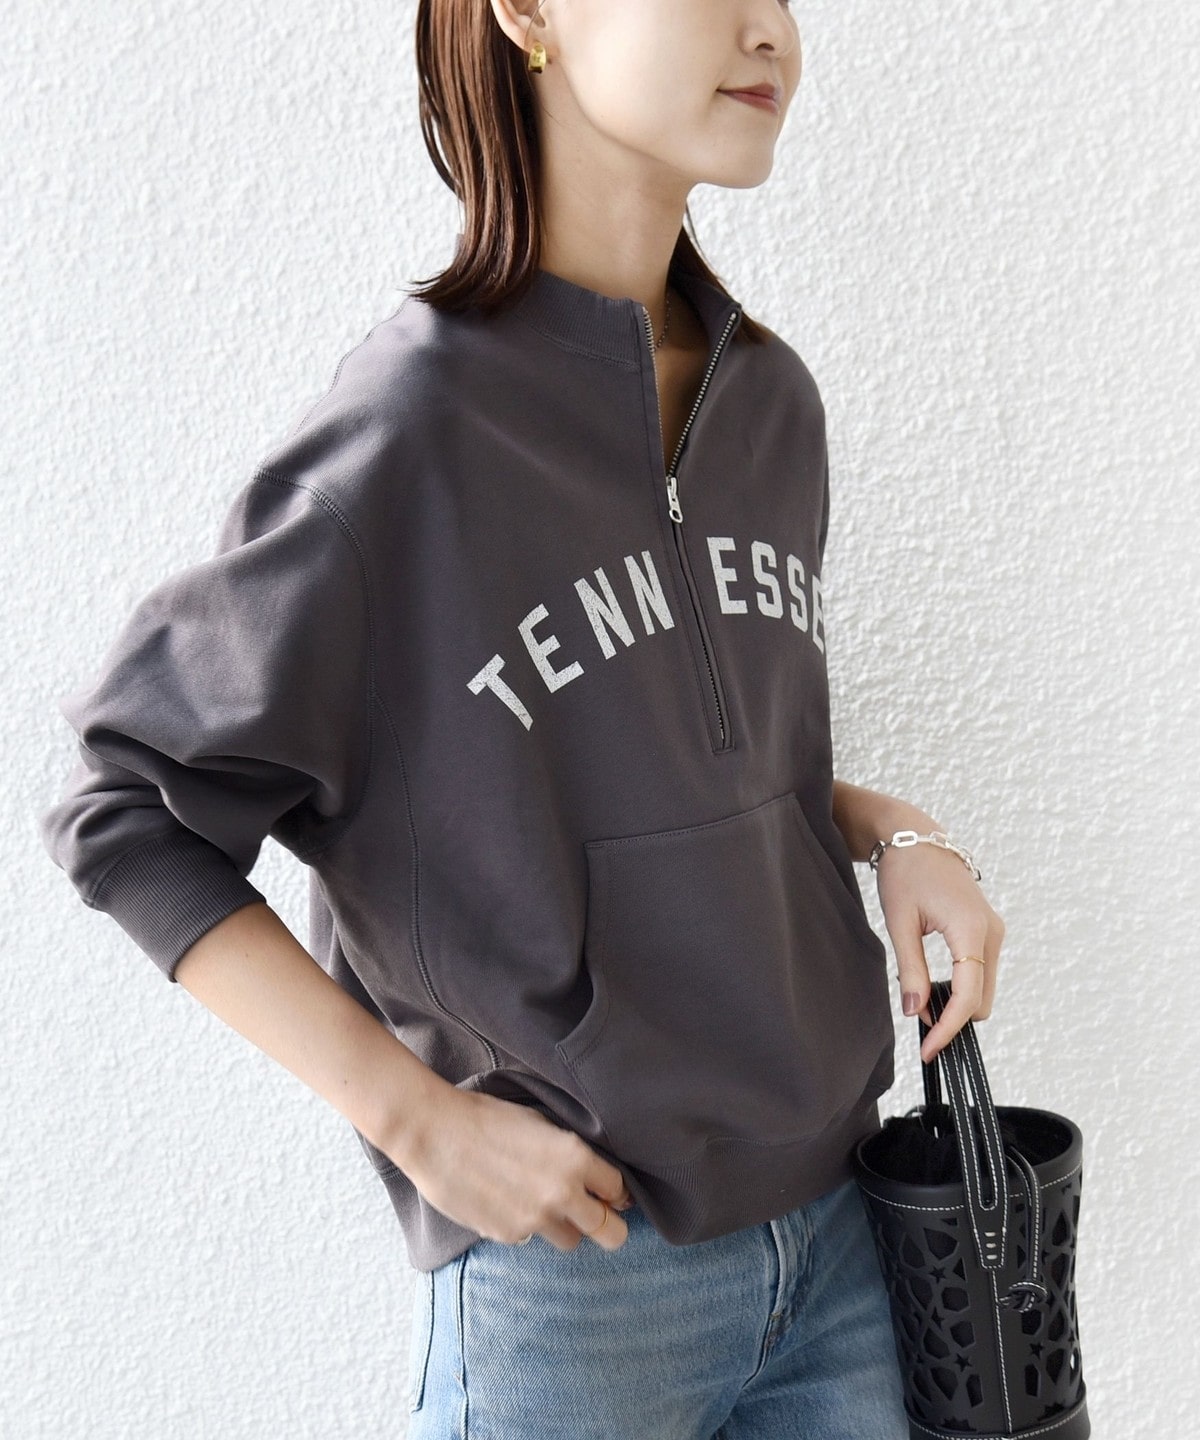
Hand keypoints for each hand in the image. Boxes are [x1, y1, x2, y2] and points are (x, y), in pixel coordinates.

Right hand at [392, 1088, 634, 1251]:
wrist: (436, 1132)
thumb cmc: (486, 1117)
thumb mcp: (539, 1122)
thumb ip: (568, 1152)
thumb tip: (587, 1174)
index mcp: (574, 1158)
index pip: (617, 1189)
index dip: (614, 1190)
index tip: (607, 1191)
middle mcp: (562, 1193)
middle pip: (611, 1233)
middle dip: (609, 1224)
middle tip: (596, 1214)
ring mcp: (535, 1219)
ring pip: (572, 1241)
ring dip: (565, 1227)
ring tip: (542, 1204)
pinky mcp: (508, 1235)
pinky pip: (531, 1238)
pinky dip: (526, 1226)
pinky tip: (506, 1201)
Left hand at [874, 839, 1004, 1064]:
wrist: (916, 838)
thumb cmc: (905, 873)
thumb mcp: (900, 922)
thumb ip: (911, 969)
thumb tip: (916, 1012)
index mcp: (971, 929)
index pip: (967, 995)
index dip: (948, 1028)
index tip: (928, 1050)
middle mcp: (992, 933)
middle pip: (981, 999)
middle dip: (952, 1018)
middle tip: (916, 1023)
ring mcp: (994, 932)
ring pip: (983, 989)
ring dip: (956, 1003)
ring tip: (920, 1000)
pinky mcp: (988, 932)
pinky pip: (981, 973)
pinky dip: (961, 987)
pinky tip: (933, 987)